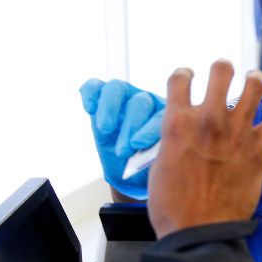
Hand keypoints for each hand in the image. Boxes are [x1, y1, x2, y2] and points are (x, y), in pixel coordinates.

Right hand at [80, 79, 164, 198]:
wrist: (132, 174)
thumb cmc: (151, 167)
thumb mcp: (161, 164)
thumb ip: (161, 153)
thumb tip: (159, 151)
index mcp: (171, 114)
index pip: (161, 115)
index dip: (149, 128)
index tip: (140, 144)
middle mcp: (149, 101)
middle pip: (140, 102)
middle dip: (130, 126)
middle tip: (123, 150)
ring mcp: (125, 96)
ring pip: (117, 89)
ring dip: (109, 108)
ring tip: (106, 130)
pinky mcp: (102, 98)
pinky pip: (95, 87)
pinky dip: (91, 94)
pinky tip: (90, 109)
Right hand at [147, 61, 261, 238]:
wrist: (199, 230)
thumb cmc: (173, 205)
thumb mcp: (159, 164)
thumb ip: (173, 139)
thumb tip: (181, 133)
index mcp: (178, 122)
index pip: (180, 79)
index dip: (184, 75)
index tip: (188, 78)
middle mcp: (210, 119)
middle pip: (222, 70)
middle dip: (223, 68)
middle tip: (225, 73)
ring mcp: (238, 131)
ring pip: (255, 85)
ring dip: (254, 80)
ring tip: (254, 82)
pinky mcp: (260, 148)